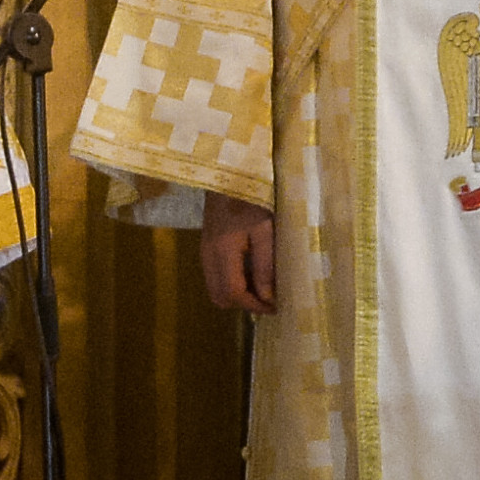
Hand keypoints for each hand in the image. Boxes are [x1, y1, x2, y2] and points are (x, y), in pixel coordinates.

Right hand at [198, 194, 276, 310]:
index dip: (254, 306)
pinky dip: (230, 282)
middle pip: (219, 297)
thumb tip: (267, 297)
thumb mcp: (265, 229)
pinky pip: (214, 276)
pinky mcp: (206, 246)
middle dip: (243, 304)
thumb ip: (265, 264)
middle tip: (268, 298)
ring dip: (237, 294)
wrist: (229, 172)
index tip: (275, 307)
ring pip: (215, 288)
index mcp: (223, 252)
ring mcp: (204, 251)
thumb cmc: (252, 197)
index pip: (233, 293)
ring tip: (262, 286)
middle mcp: (208, 256)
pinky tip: (250, 272)